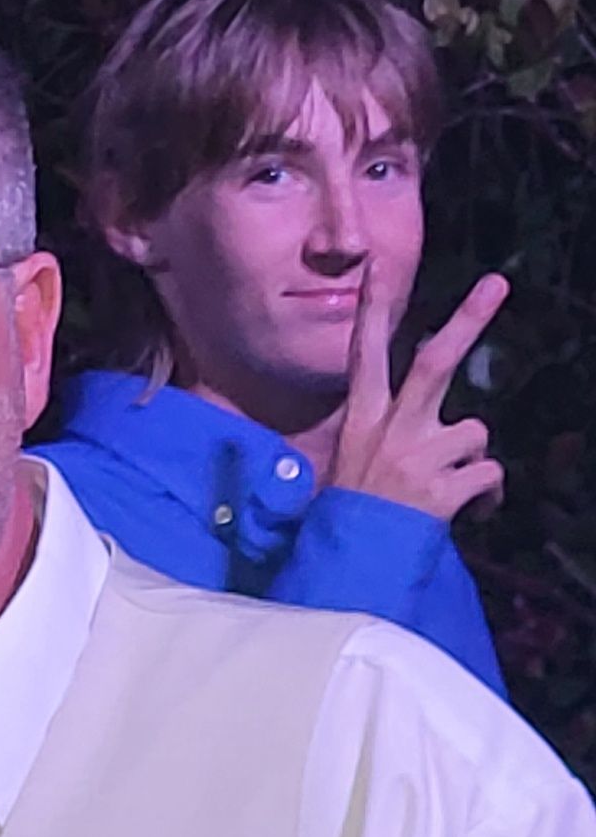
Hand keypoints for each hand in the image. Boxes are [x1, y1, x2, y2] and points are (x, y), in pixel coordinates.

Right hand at [328, 266, 508, 522]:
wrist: (346, 569)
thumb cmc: (343, 522)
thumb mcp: (340, 472)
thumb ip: (374, 443)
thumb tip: (397, 432)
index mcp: (362, 422)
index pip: (365, 354)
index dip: (372, 309)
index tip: (376, 267)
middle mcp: (391, 431)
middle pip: (436, 362)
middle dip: (469, 320)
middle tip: (497, 283)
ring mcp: (418, 459)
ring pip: (474, 433)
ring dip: (471, 458)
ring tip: (447, 487)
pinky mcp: (443, 491)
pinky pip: (488, 476)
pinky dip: (487, 495)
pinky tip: (473, 511)